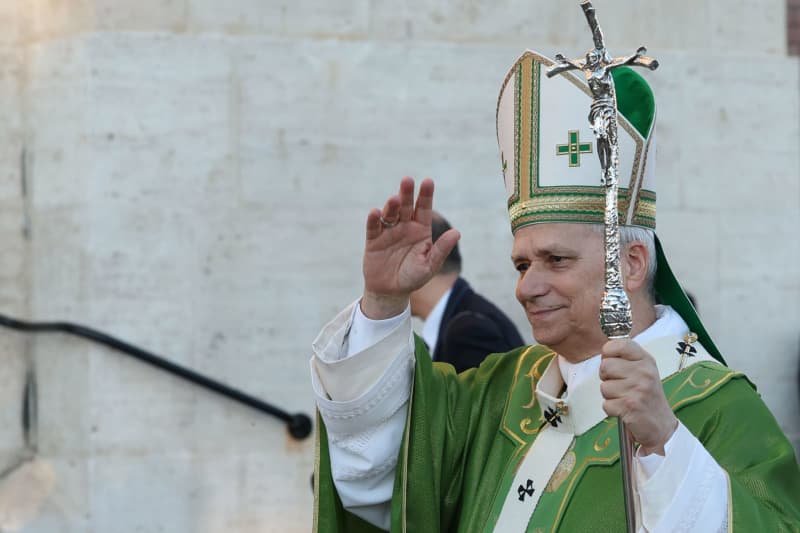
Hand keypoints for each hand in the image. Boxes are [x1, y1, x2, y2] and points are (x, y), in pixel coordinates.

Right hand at [361, 177, 459, 318]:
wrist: (391, 291)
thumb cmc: (413, 277)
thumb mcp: (430, 265)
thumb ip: (441, 249)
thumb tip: (456, 233)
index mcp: (420, 230)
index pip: (424, 209)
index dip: (426, 195)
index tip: (428, 181)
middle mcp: (405, 226)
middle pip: (406, 206)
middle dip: (407, 193)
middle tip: (408, 180)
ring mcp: (388, 231)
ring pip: (390, 214)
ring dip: (392, 206)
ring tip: (395, 199)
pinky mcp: (373, 240)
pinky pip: (373, 227)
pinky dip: (374, 219)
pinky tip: (376, 213)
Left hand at [599, 339, 677, 454]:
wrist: (662, 425)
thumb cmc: (647, 396)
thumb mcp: (643, 371)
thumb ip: (625, 359)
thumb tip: (604, 353)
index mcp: (646, 360)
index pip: (619, 344)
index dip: (609, 353)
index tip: (613, 362)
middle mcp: (644, 372)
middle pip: (605, 365)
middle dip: (606, 378)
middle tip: (620, 385)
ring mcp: (638, 389)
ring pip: (603, 387)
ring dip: (610, 396)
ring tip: (625, 398)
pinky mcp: (630, 406)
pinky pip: (606, 404)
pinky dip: (611, 409)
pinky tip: (624, 409)